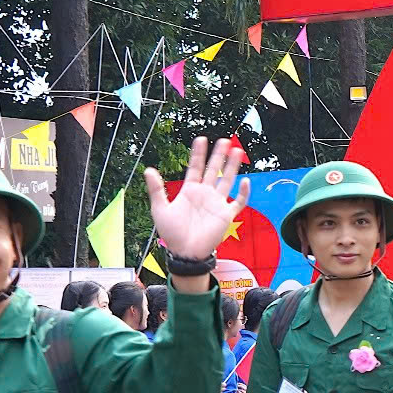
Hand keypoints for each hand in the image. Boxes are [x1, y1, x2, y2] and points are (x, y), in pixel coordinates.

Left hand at [143, 138, 251, 263]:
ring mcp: (216, 203)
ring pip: (227, 180)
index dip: (198, 154)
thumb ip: (156, 189)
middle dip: (218, 155)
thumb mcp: (160, 209)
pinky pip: (238, 202)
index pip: (195, 167)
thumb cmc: (172, 234)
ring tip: (237, 151)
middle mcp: (204, 194)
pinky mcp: (226, 215)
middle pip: (213, 170)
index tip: (201, 139)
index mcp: (189, 191)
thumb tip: (148, 170)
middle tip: (224, 140)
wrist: (186, 253)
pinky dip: (243, 192)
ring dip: (232, 167)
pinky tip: (244, 181)